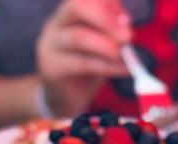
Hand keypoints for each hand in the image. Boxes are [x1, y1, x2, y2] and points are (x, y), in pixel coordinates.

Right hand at [36, 0, 131, 116]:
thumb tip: (126, 24)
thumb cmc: (85, 71)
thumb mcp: (101, 47)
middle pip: (78, 7)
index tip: (128, 21)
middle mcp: (55, 25)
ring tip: (126, 57)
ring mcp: (49, 46)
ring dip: (107, 45)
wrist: (64, 101)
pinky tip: (123, 70)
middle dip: (106, 19)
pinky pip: (82, 64)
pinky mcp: (51, 69)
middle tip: (128, 36)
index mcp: (68, 14)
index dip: (109, 4)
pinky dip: (106, 66)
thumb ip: (112, 33)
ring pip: (79, 37)